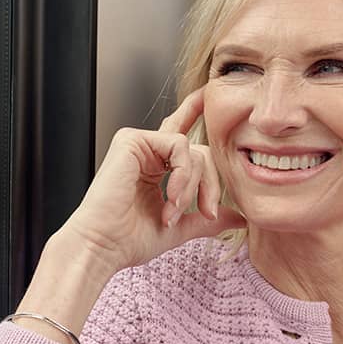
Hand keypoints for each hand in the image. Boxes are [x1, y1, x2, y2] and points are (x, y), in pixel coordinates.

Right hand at [59, 88, 242, 273]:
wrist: (103, 246)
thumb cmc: (129, 240)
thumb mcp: (179, 228)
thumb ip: (207, 218)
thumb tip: (239, 217)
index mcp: (154, 168)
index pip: (182, 141)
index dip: (195, 115)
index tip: (208, 97)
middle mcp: (146, 152)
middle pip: (200, 152)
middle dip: (210, 185)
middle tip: (207, 212)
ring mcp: (139, 144)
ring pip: (193, 150)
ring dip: (192, 185)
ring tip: (175, 210)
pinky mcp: (132, 139)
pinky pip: (178, 145)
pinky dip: (182, 174)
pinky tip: (170, 195)